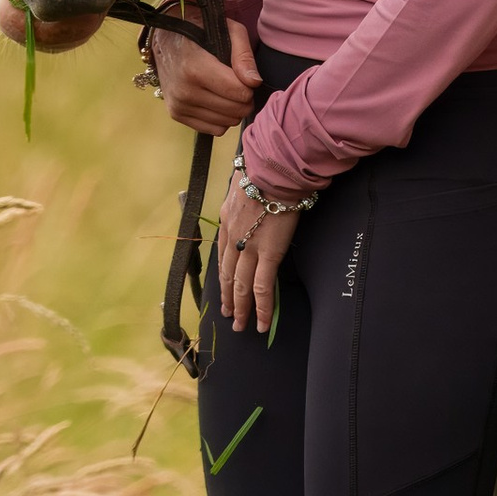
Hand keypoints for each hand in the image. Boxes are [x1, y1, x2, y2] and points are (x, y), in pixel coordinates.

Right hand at [156, 14, 261, 134]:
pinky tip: (216, 100)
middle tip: (238, 84)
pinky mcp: (176, 115)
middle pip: (235, 110)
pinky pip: (214, 130)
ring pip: (226, 123)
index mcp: (194, 68)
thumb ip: (244, 55)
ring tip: (226, 91)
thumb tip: (254, 82)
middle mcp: (184, 91)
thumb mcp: (228, 31)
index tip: (244, 75)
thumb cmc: (200, 32)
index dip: (249, 86)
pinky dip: (221, 118)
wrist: (165, 40)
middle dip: (244, 99)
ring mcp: (178, 106)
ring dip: (233, 110)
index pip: (238, 92)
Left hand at [216, 180, 301, 336]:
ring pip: (240, 285)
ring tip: (240, 325)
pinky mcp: (268, 254)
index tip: (224, 287)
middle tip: (227, 315)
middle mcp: (232, 237)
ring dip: (240, 308)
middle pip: (227, 274)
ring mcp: (249, 248)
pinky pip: (262, 287)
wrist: (274, 171)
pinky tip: (262, 323)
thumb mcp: (243, 182)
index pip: (222, 254)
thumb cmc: (264, 170)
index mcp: (227, 220)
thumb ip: (243, 194)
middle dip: (227, 297)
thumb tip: (249, 194)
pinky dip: (262, 308)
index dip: (222, 274)